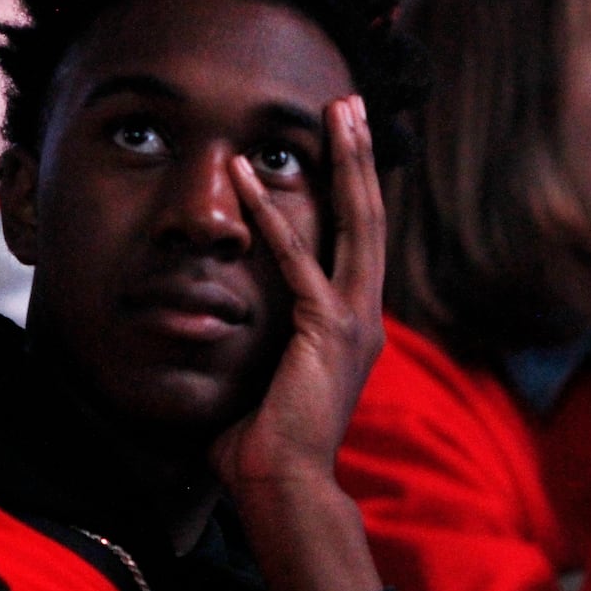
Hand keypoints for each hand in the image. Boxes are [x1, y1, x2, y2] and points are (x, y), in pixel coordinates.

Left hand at [210, 94, 383, 491]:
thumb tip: (219, 326)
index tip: (344, 143)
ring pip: (357, 222)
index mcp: (350, 324)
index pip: (357, 239)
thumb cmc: (263, 444)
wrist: (284, 486)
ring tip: (334, 111)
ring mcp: (353, 319)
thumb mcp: (265, 376)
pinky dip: (270, 213)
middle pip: (370, 216)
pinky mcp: (327, 328)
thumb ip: (259, 342)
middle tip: (351, 104)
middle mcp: (364, 314)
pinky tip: (245, 176)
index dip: (353, 188)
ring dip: (344, 162)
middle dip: (361, 156)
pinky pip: (297, 259)